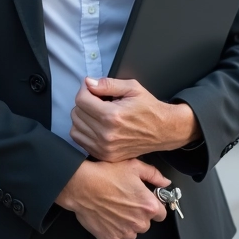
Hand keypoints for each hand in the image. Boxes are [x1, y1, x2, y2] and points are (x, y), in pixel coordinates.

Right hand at [55, 159, 168, 238]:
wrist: (82, 186)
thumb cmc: (106, 175)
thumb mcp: (134, 166)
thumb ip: (154, 175)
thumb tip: (164, 182)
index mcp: (148, 205)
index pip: (161, 214)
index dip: (154, 206)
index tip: (146, 202)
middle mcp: (139, 222)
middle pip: (146, 224)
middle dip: (139, 215)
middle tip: (127, 202)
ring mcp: (125, 233)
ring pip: (132, 232)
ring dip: (127, 224)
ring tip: (116, 209)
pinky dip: (114, 231)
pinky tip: (108, 217)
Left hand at [70, 77, 200, 161]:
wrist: (163, 130)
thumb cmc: (149, 108)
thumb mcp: (132, 88)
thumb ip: (108, 84)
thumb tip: (88, 83)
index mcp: (112, 116)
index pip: (81, 100)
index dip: (85, 90)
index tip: (92, 89)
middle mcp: (106, 134)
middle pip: (76, 113)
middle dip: (84, 103)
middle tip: (97, 101)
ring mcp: (105, 147)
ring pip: (75, 128)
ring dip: (82, 118)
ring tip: (96, 113)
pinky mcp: (105, 155)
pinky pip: (81, 142)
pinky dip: (84, 132)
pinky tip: (96, 125)